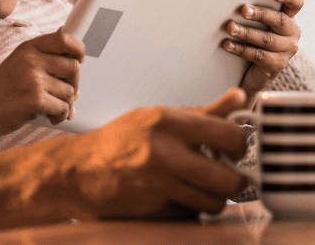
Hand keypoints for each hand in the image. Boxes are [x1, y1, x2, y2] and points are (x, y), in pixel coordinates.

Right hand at [0, 28, 83, 154]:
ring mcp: (33, 79)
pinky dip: (61, 115)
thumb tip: (77, 59)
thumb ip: (44, 58)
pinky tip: (51, 116)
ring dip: (66, 103)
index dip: (78, 48)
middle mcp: (31, 60)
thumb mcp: (19, 63)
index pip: (64, 38)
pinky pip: (64, 107)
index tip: (80, 58)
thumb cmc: (3, 90)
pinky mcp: (35, 99)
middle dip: (74, 83)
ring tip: (53, 108)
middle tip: (65, 93)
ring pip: (70, 91)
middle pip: (73, 67)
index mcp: (28, 48)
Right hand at [0, 88, 251, 238]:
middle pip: (229, 180)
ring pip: (213, 204)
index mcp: (170, 123)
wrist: (74, 173)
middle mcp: (165, 154)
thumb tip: (239, 98)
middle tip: (227, 179)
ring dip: (211, 200)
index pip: (232, 136)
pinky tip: (173, 199)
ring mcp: (158, 186)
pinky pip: (189, 217)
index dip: (241, 147)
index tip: (235, 151)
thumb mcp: (159, 117)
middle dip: (233, 183)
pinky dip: (188, 212)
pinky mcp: (152, 212)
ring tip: (196, 188)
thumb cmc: (118, 142)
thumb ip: (203, 113)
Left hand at [220, 0, 303, 96]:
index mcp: (289, 17)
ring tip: (230, 27)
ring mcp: (287, 50)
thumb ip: (254, 12)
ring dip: (246, 32)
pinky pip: (258, 55)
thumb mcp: (258, 24)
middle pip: (279, 20)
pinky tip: (228, 45)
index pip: (296, 3)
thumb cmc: (255, 40)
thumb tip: (238, 4)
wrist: (255, 72)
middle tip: (244, 10)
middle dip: (260, 14)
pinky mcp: (277, 65)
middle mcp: (292, 33)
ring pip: (267, 39)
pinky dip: (241, 49)